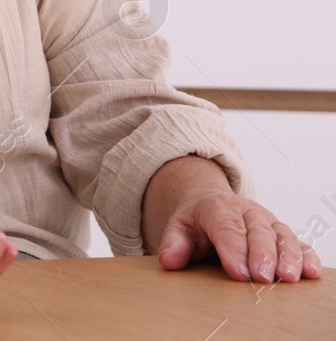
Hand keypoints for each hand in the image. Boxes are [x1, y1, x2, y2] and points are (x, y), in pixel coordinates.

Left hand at [143, 154, 320, 282]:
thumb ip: (173, 244)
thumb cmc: (196, 222)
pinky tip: (311, 272)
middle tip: (262, 277)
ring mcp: (267, 220)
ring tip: (289, 278)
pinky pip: (298, 242)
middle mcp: (246, 211)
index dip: (233, 249)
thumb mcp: (178, 228)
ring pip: (281, 235)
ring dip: (287, 257)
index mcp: (217, 207)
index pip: (226, 228)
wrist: (210, 203)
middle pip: (257, 231)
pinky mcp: (281, 232)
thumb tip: (169, 260)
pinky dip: (306, 255)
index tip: (238, 272)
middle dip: (261, 254)